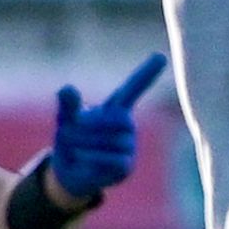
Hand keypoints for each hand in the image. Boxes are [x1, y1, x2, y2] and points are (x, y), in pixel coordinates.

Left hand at [43, 55, 165, 205]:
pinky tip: (81, 158)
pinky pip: (111, 159)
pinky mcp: (125, 166)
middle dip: (84, 127)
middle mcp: (126, 126)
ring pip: (109, 141)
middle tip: (66, 132)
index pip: (133, 89)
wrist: (69, 172)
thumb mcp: (66, 119)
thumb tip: (67, 88)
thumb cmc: (72, 139)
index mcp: (115, 109)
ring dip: (83, 144)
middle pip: (111, 120)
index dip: (146, 74)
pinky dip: (91, 157)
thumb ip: (69, 105)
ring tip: (73, 149)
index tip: (161, 56)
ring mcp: (128, 147)